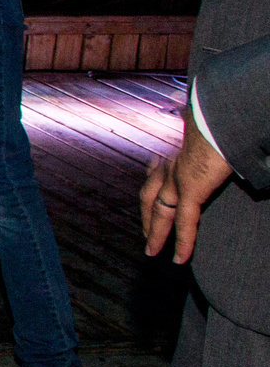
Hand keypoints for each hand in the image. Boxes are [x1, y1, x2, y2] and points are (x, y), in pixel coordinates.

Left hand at [143, 108, 235, 263]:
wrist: (220, 108)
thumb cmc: (219, 113)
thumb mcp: (209, 122)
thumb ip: (208, 132)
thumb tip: (214, 124)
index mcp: (172, 144)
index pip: (156, 169)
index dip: (153, 186)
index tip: (152, 199)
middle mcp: (169, 160)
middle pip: (149, 195)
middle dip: (147, 216)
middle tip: (146, 234)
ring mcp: (176, 175)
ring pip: (159, 212)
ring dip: (156, 234)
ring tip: (155, 252)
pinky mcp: (191, 187)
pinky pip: (184, 221)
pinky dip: (182, 242)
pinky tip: (180, 258)